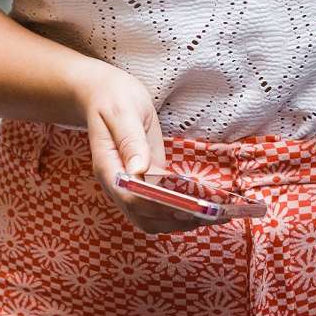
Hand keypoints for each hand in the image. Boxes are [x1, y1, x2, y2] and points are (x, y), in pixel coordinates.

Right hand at [73, 63, 218, 234]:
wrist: (104, 95)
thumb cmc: (113, 99)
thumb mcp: (123, 111)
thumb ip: (130, 139)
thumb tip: (139, 169)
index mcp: (108, 168)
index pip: (131, 199)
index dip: (158, 205)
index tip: (186, 204)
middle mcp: (118, 185)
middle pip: (144, 217)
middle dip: (175, 220)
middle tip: (207, 214)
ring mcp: (132, 185)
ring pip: (152, 218)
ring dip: (179, 221)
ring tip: (210, 215)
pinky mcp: (145, 179)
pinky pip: (159, 204)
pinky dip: (179, 210)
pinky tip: (200, 205)